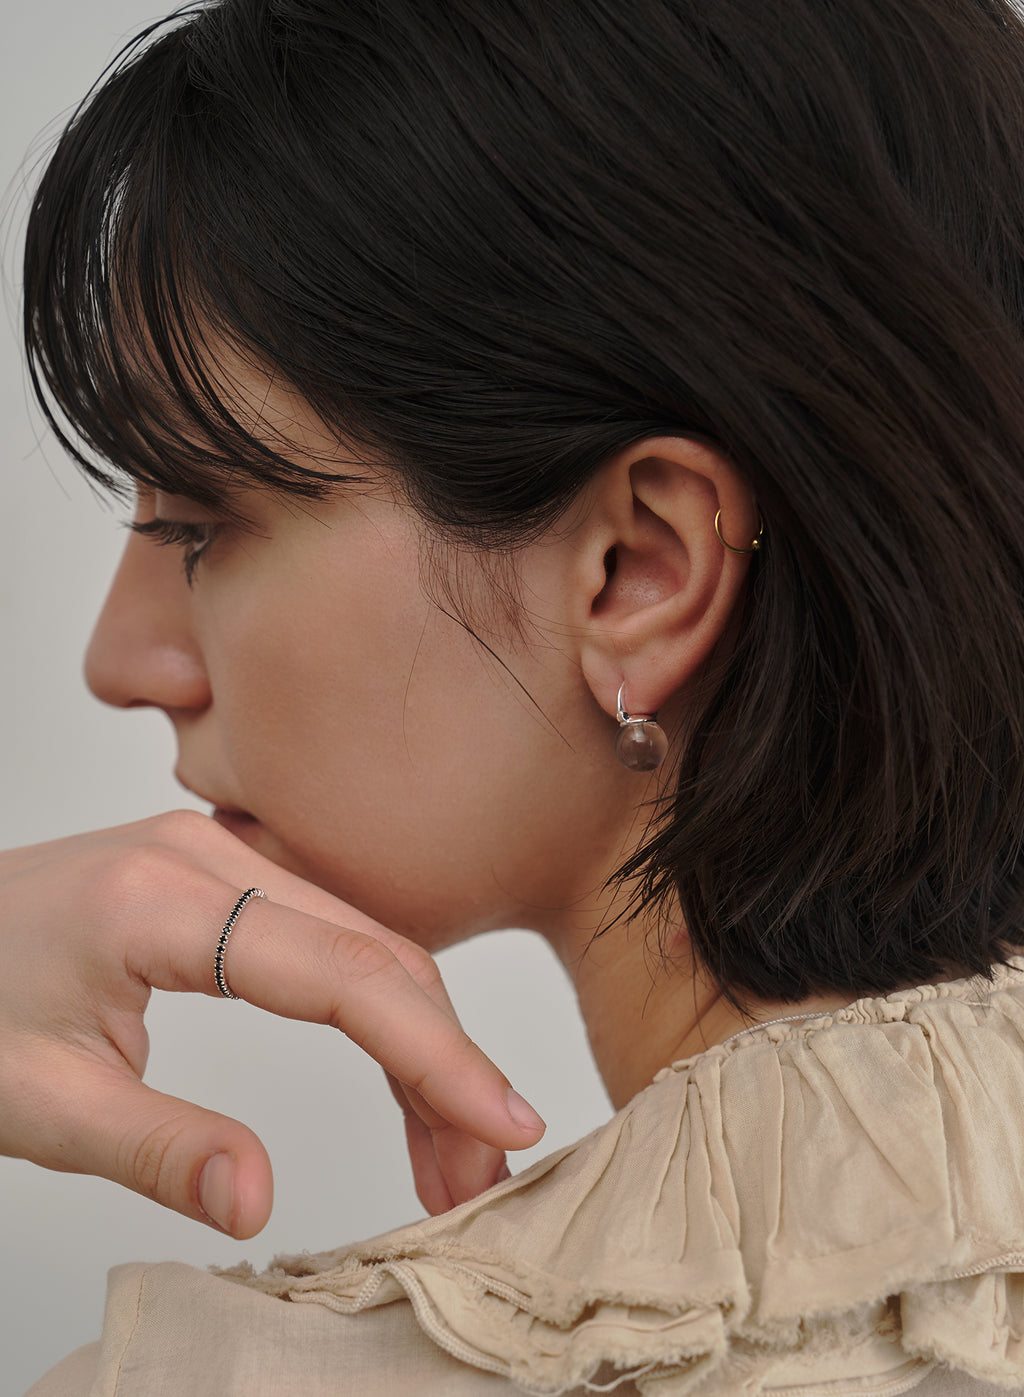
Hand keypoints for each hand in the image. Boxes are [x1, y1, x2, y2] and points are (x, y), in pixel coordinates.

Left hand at [0, 810, 544, 1235]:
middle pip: (374, 952)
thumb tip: (259, 1200)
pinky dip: (376, 1010)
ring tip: (447, 1149)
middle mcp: (208, 855)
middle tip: (476, 1170)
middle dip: (442, 1063)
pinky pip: (327, 934)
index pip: (342, 974)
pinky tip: (399, 1079)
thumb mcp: (33, 1099)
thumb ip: (153, 1147)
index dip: (435, 1055)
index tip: (499, 1123)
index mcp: (164, 901)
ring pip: (363, 942)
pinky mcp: (219, 876)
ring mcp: (217, 855)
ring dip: (419, 1041)